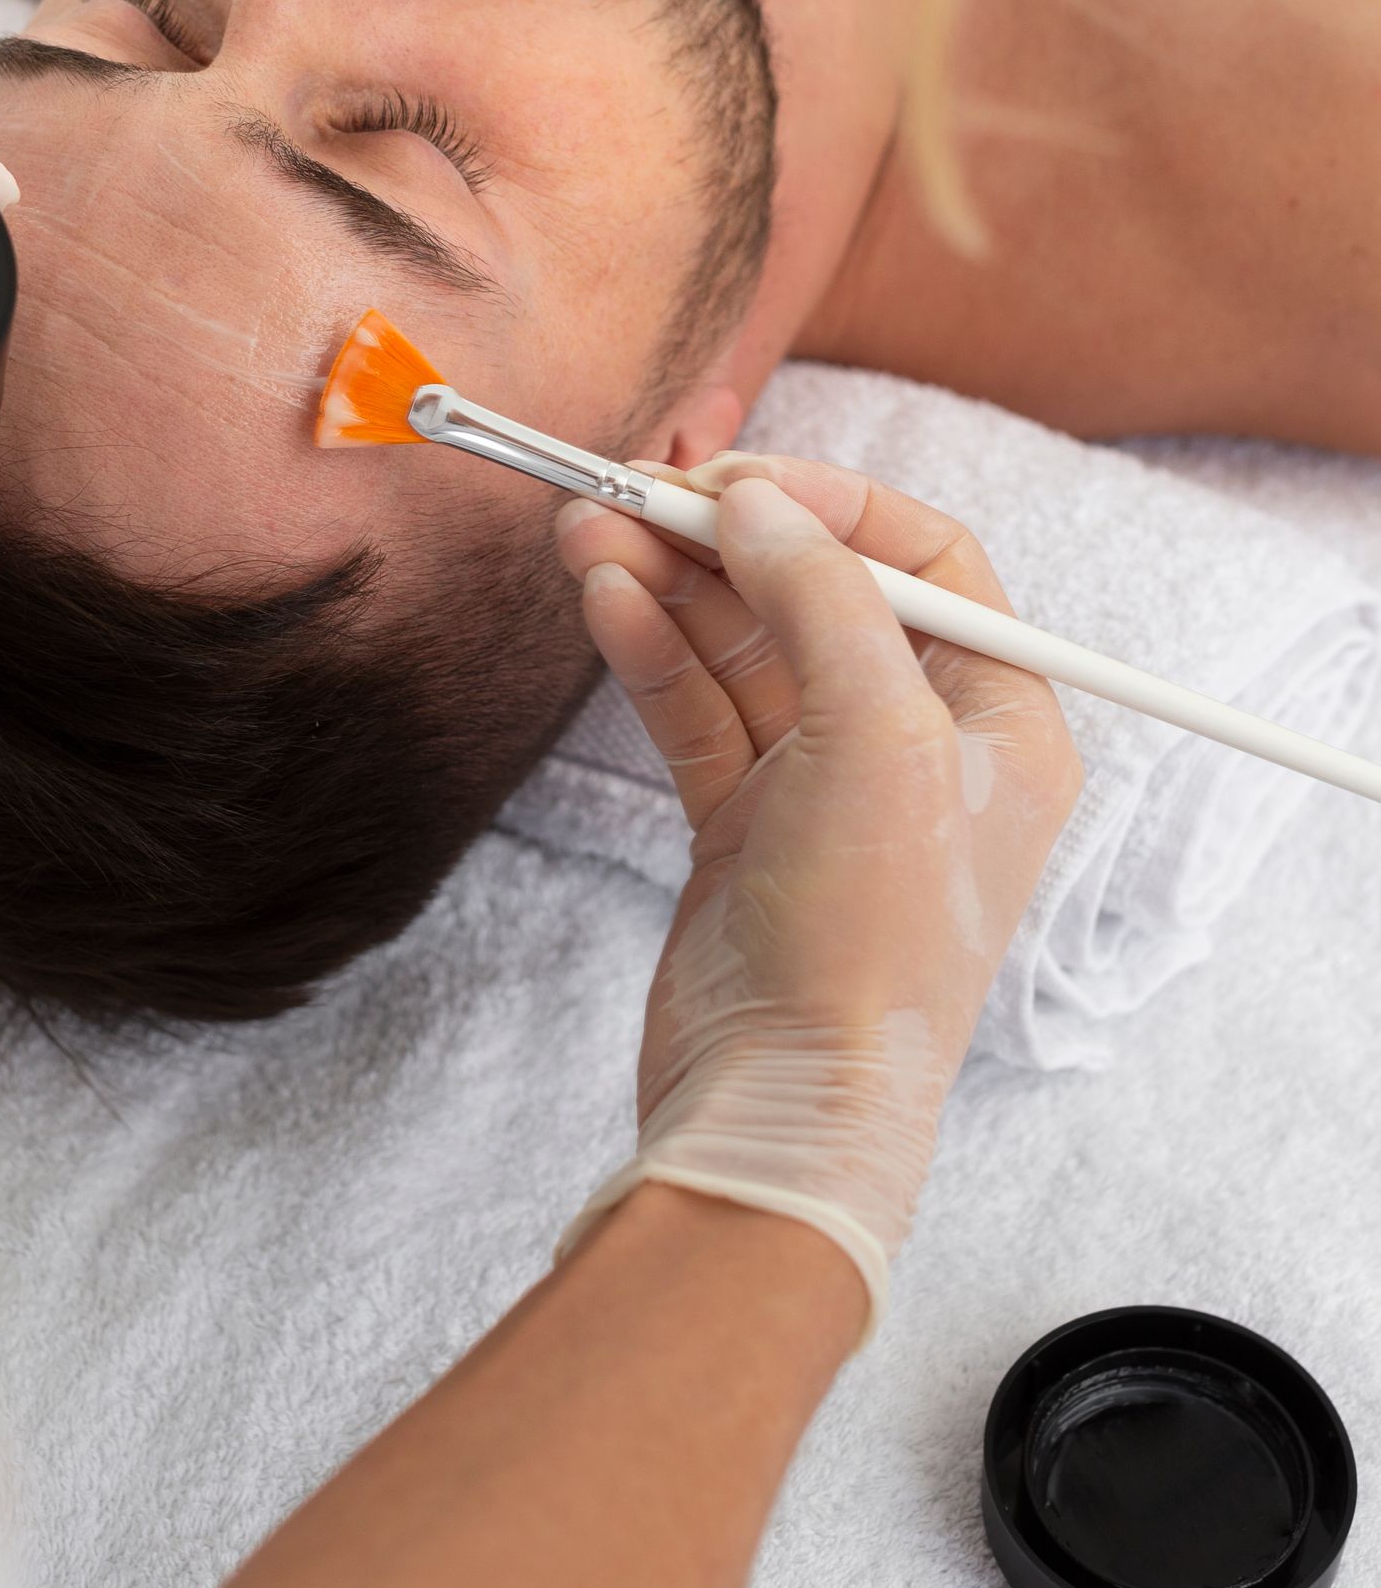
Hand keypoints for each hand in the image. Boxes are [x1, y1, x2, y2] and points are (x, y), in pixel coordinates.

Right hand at [552, 452, 1081, 1336]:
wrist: (784, 1107)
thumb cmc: (868, 944)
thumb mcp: (875, 736)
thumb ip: (819, 597)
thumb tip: (758, 502)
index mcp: (999, 722)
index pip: (924, 562)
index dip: (830, 506)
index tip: (738, 480)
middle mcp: (917, 745)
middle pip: (816, 593)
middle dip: (722, 539)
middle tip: (631, 491)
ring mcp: (824, 785)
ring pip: (740, 644)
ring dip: (667, 583)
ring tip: (587, 531)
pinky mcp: (742, 823)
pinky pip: (696, 706)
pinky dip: (650, 648)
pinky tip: (603, 599)